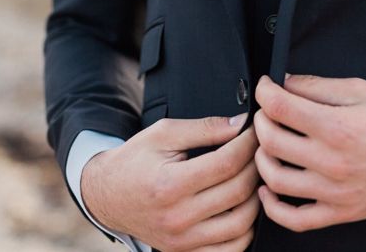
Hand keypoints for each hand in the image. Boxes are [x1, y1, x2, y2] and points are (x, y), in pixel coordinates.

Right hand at [81, 114, 259, 251]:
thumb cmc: (135, 161)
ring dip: (256, 197)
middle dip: (256, 165)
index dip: (248, 144)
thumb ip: (205, 128)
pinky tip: (244, 206)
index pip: (226, 163)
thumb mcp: (164, 133)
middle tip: (259, 150)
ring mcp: (182, 241)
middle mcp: (177, 218)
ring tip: (254, 176)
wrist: (106, 195)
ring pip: (241, 224)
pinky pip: (230, 249)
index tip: (254, 132)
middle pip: (237, 192)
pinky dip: (245, 229)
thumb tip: (240, 124)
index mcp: (170, 185)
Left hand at [253, 74, 365, 231]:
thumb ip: (319, 86)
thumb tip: (285, 83)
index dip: (264, 91)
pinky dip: (272, 205)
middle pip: (270, 140)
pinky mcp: (339, 213)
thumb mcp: (362, 90)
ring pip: (274, 178)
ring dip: (262, 156)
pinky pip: (294, 219)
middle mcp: (331, 162)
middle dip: (261, 120)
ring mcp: (334, 192)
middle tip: (268, 111)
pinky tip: (269, 187)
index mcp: (337, 127)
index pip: (279, 107)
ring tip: (269, 143)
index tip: (265, 86)